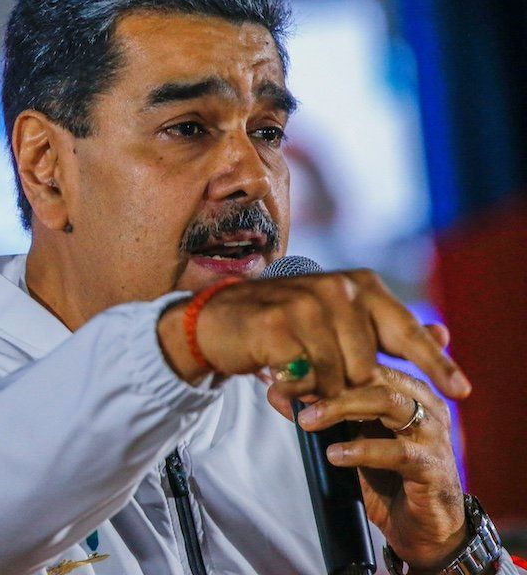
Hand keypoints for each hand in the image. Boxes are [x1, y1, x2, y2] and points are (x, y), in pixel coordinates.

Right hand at [191, 270, 470, 400]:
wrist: (218, 320)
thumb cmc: (283, 326)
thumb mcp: (338, 324)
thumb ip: (386, 332)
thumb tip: (444, 334)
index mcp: (360, 285)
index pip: (407, 330)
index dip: (436, 363)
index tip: (461, 392)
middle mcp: (337, 287)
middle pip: (368, 367)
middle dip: (345, 386)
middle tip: (317, 382)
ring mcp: (306, 302)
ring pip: (336, 376)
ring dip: (316, 391)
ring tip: (295, 379)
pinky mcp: (278, 323)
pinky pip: (304, 378)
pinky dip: (292, 389)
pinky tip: (276, 377)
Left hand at [267, 362, 466, 569]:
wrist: (422, 526)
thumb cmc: (386, 476)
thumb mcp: (349, 439)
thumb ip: (321, 415)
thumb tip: (277, 392)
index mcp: (405, 388)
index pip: (363, 362)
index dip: (323, 364)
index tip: (285, 373)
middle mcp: (424, 403)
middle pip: (374, 374)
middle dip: (328, 382)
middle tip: (292, 394)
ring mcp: (433, 433)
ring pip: (387, 402)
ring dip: (341, 408)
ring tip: (308, 422)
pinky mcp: (434, 466)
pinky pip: (398, 451)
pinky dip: (362, 450)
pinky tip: (335, 454)